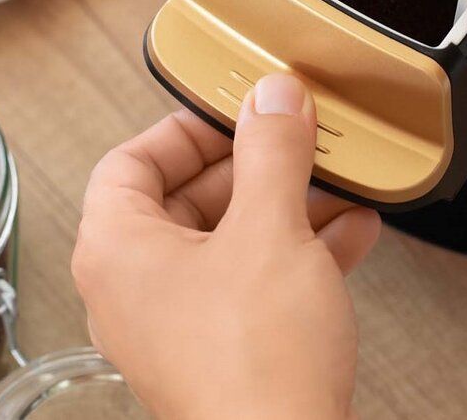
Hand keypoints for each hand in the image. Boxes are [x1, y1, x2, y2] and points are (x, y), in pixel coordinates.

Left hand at [73, 75, 380, 419]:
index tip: (233, 109)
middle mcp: (135, 290)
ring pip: (228, 242)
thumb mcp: (271, 230)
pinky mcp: (221, 353)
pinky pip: (252, 283)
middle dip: (252, 166)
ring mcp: (177, 326)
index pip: (130, 161)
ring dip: (284, 206)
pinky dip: (295, 253)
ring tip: (333, 182)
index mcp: (117, 251)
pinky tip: (349, 235)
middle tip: (293, 139)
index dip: (185, 127)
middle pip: (185, 199)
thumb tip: (273, 100)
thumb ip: (272, 152)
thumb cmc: (253, 365)